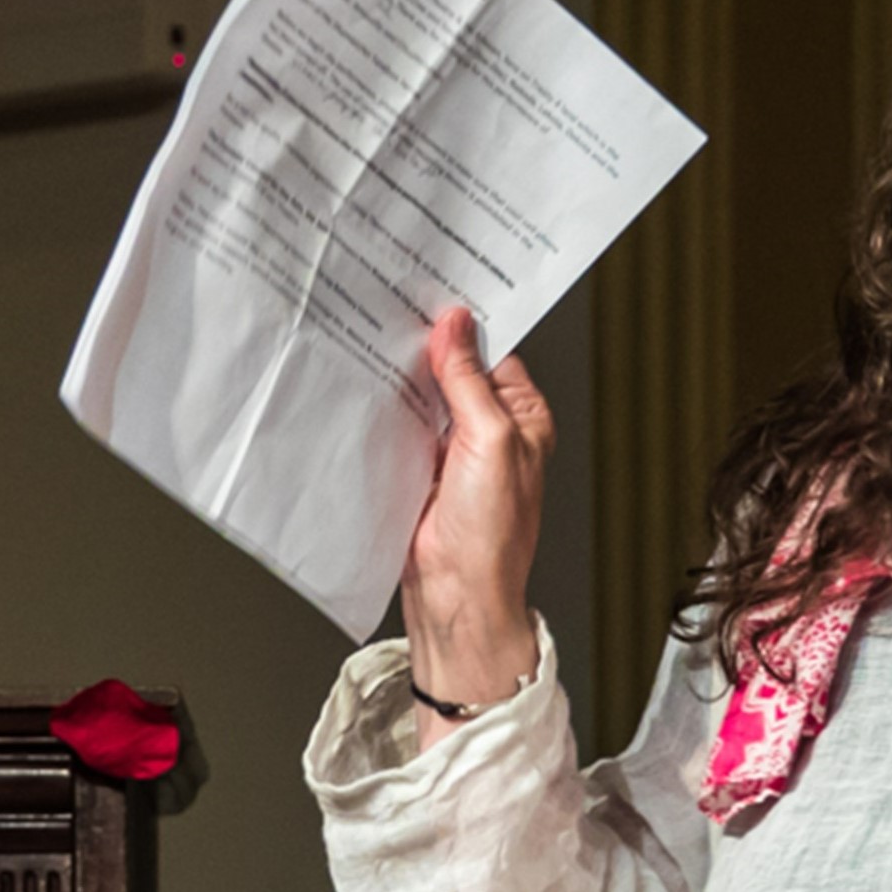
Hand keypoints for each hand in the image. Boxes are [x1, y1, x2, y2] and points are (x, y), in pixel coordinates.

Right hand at [400, 303, 547, 706]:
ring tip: (375, 344)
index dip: (465, 328)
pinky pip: (401, 427)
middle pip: (456, 373)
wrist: (455, 593)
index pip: (493, 354)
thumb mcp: (490, 440)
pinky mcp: (418, 469)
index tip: (435, 297)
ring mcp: (452, 450)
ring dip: (403, 380)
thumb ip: (468, 381)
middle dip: (429, 349)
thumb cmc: (492, 534)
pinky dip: (386, 410)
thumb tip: (455, 328)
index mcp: (523, 417)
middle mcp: (490, 430)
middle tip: (396, 312)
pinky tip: (369, 390)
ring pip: (425, 398)